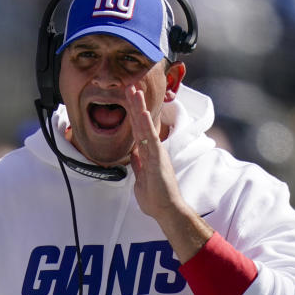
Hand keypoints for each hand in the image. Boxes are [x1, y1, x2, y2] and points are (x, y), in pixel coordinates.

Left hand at [125, 84, 211, 262]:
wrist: (166, 210)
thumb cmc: (156, 197)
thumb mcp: (141, 178)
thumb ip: (138, 164)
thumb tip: (133, 154)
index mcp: (148, 152)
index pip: (138, 129)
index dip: (133, 113)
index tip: (129, 97)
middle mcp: (153, 149)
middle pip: (142, 122)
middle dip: (135, 103)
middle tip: (130, 84)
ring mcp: (156, 153)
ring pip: (146, 126)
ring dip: (140, 108)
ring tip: (134, 91)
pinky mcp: (158, 160)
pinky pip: (150, 140)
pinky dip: (147, 126)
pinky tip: (143, 113)